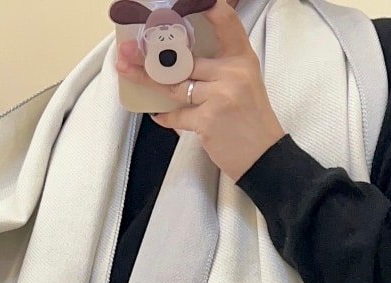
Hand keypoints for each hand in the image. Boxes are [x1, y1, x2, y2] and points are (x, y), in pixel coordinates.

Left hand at [115, 0, 284, 182]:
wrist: (264, 157)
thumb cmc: (250, 120)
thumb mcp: (244, 82)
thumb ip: (219, 67)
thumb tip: (178, 60)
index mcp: (242, 58)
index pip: (225, 20)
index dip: (206, 4)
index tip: (178, 1)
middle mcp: (232, 72)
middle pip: (184, 57)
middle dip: (151, 54)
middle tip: (126, 50)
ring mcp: (220, 95)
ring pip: (174, 84)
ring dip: (147, 79)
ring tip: (126, 71)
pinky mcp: (208, 119)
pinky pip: (177, 113)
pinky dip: (166, 117)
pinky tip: (158, 115)